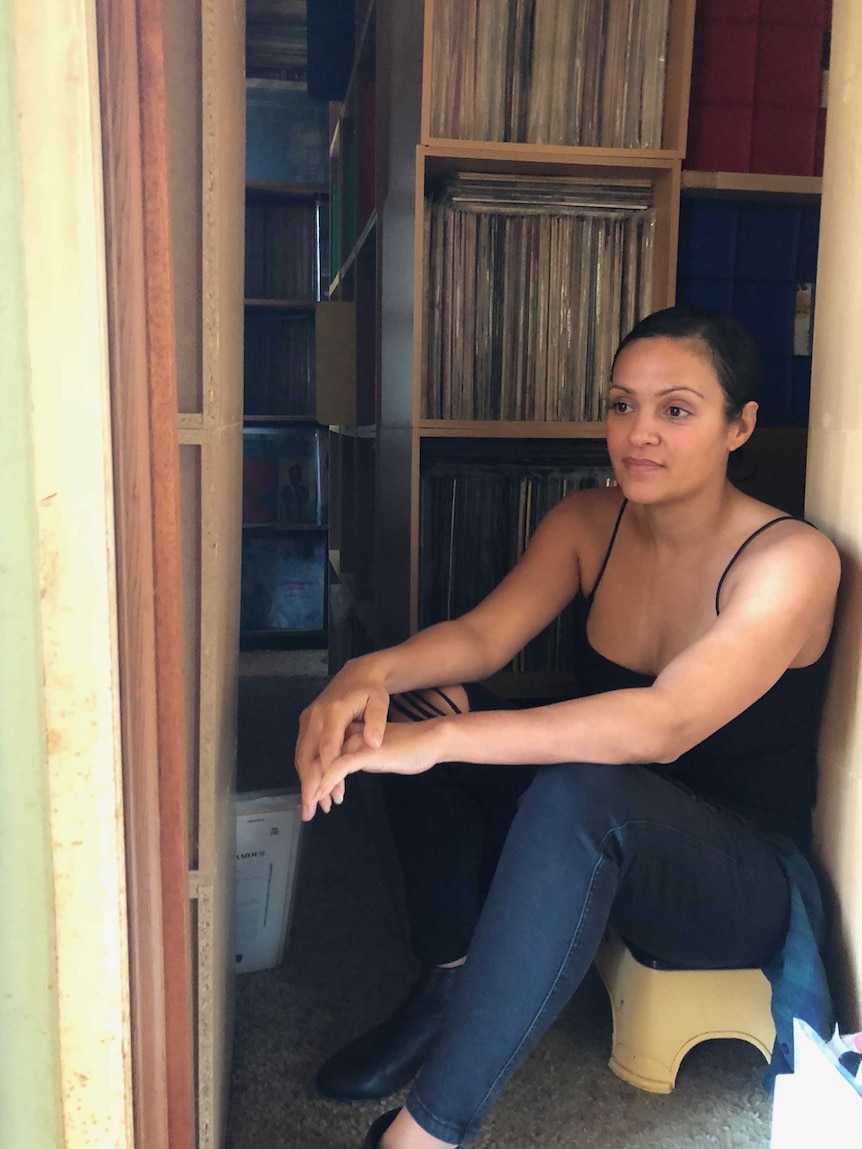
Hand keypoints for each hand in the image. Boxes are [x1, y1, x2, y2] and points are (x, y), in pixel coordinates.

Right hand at [295, 665, 390, 819]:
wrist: (357, 673)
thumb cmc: (371, 691)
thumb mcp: (380, 703)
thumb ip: (377, 723)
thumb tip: (372, 744)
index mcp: (333, 712)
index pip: (327, 748)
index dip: (325, 773)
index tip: (326, 796)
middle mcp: (315, 716)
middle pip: (307, 756)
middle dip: (308, 786)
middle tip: (311, 812)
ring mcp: (308, 719)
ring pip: (302, 756)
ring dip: (307, 781)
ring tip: (316, 806)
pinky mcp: (307, 723)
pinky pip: (303, 751)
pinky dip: (308, 771)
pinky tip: (316, 787)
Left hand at [310, 719, 448, 811]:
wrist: (429, 741)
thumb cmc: (408, 749)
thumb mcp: (375, 756)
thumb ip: (359, 761)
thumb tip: (344, 773)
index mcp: (348, 735)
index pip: (321, 756)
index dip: (312, 778)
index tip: (312, 799)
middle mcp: (347, 736)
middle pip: (316, 761)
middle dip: (308, 787)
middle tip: (307, 810)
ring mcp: (355, 743)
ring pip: (324, 765)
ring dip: (314, 789)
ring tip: (311, 808)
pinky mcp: (365, 752)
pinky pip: (339, 767)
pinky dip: (328, 782)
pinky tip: (322, 795)